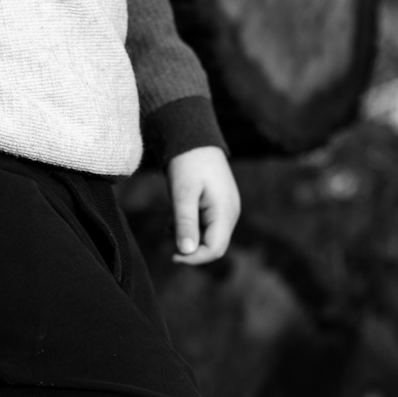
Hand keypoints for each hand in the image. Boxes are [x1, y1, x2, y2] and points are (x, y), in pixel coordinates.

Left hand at [167, 146, 240, 264]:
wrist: (194, 138)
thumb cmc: (188, 163)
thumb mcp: (183, 193)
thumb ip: (185, 223)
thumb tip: (186, 252)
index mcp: (225, 212)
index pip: (215, 249)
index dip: (194, 258)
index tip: (172, 255)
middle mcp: (230, 214)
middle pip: (213, 246)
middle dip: (190, 247)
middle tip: (167, 235)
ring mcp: (226, 210)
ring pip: (208, 237)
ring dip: (188, 237)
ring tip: (169, 223)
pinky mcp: (218, 206)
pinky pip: (206, 227)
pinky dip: (190, 228)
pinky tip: (175, 218)